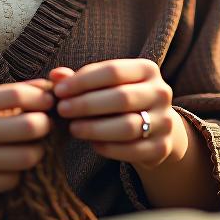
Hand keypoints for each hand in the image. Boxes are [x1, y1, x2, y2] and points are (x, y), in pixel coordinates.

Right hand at [0, 78, 56, 206]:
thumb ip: (2, 95)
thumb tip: (46, 88)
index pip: (17, 96)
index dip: (41, 99)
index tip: (48, 103)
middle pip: (29, 127)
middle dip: (44, 126)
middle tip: (41, 127)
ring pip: (26, 157)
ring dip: (35, 152)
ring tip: (28, 148)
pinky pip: (13, 180)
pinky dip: (16, 173)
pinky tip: (6, 166)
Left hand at [49, 59, 184, 167]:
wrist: (154, 127)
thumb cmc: (120, 99)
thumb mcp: (105, 84)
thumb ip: (80, 79)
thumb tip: (55, 75)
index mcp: (147, 69)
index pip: (113, 70)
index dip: (83, 80)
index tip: (59, 91)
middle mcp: (161, 92)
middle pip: (121, 97)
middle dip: (86, 104)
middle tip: (62, 110)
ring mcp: (164, 121)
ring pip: (128, 126)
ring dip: (95, 128)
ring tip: (73, 128)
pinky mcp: (162, 147)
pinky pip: (133, 150)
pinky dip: (109, 148)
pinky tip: (92, 144)